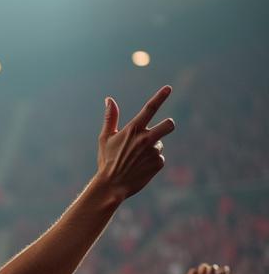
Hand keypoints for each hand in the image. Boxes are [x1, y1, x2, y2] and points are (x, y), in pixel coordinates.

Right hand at [95, 86, 173, 200]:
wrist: (111, 185)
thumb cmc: (107, 161)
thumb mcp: (105, 138)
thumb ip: (110, 118)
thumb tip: (109, 99)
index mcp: (133, 130)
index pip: (150, 108)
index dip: (160, 96)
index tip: (168, 88)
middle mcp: (146, 138)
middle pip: (169, 124)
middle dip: (167, 126)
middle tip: (157, 133)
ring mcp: (153, 151)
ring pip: (160, 144)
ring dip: (151, 149)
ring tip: (136, 159)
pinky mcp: (158, 163)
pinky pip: (159, 158)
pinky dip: (151, 162)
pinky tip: (140, 168)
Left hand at [177, 263, 233, 273]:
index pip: (222, 273)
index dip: (224, 269)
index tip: (223, 269)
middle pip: (213, 268)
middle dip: (214, 268)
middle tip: (212, 269)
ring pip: (203, 267)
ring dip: (204, 267)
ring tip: (204, 270)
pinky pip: (193, 270)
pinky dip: (195, 271)